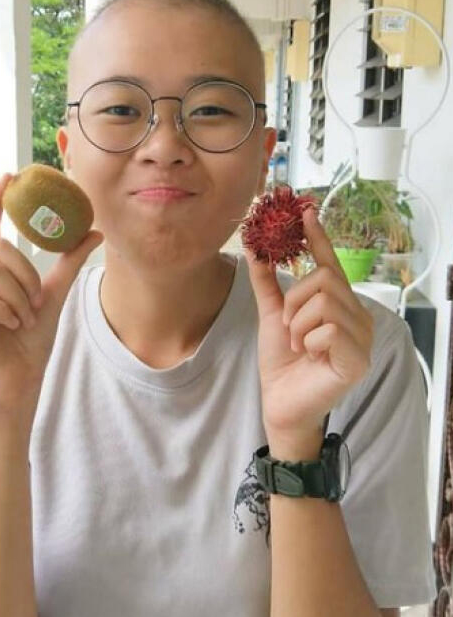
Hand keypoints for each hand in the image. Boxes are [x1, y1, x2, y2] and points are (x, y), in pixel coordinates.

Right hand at [0, 173, 103, 413]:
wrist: (21, 382)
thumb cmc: (31, 343)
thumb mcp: (54, 296)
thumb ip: (68, 263)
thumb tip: (95, 230)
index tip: (8, 176)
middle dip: (25, 277)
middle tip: (32, 305)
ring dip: (18, 299)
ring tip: (21, 320)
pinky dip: (4, 311)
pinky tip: (9, 327)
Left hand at [245, 207, 373, 437]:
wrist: (280, 405)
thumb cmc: (282, 363)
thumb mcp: (271, 315)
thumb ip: (266, 282)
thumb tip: (253, 246)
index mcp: (340, 305)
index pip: (330, 264)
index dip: (318, 238)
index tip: (305, 211)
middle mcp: (358, 317)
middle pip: (323, 279)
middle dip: (294, 302)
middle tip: (289, 328)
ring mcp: (363, 338)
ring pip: (324, 302)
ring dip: (298, 324)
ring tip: (299, 345)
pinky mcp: (359, 359)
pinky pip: (328, 329)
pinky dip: (308, 341)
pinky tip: (310, 357)